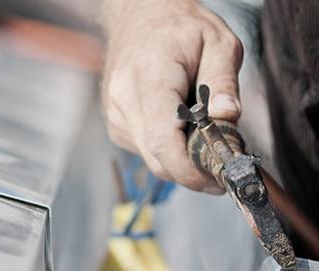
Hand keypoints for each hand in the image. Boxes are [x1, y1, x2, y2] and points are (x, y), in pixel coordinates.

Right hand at [101, 0, 243, 192]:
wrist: (139, 18)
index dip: (189, 169)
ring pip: (152, 160)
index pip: (162, 140)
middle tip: (221, 166)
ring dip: (180, 160)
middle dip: (191, 171)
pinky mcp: (117, 126)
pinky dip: (167, 150)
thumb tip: (227, 119)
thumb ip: (224, 82)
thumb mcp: (218, 42)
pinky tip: (180, 127)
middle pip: (157, 159)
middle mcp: (123, 102)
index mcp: (148, 78)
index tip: (216, 178)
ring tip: (202, 135)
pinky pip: (146, 151)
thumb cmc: (179, 28)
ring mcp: (116, 116)